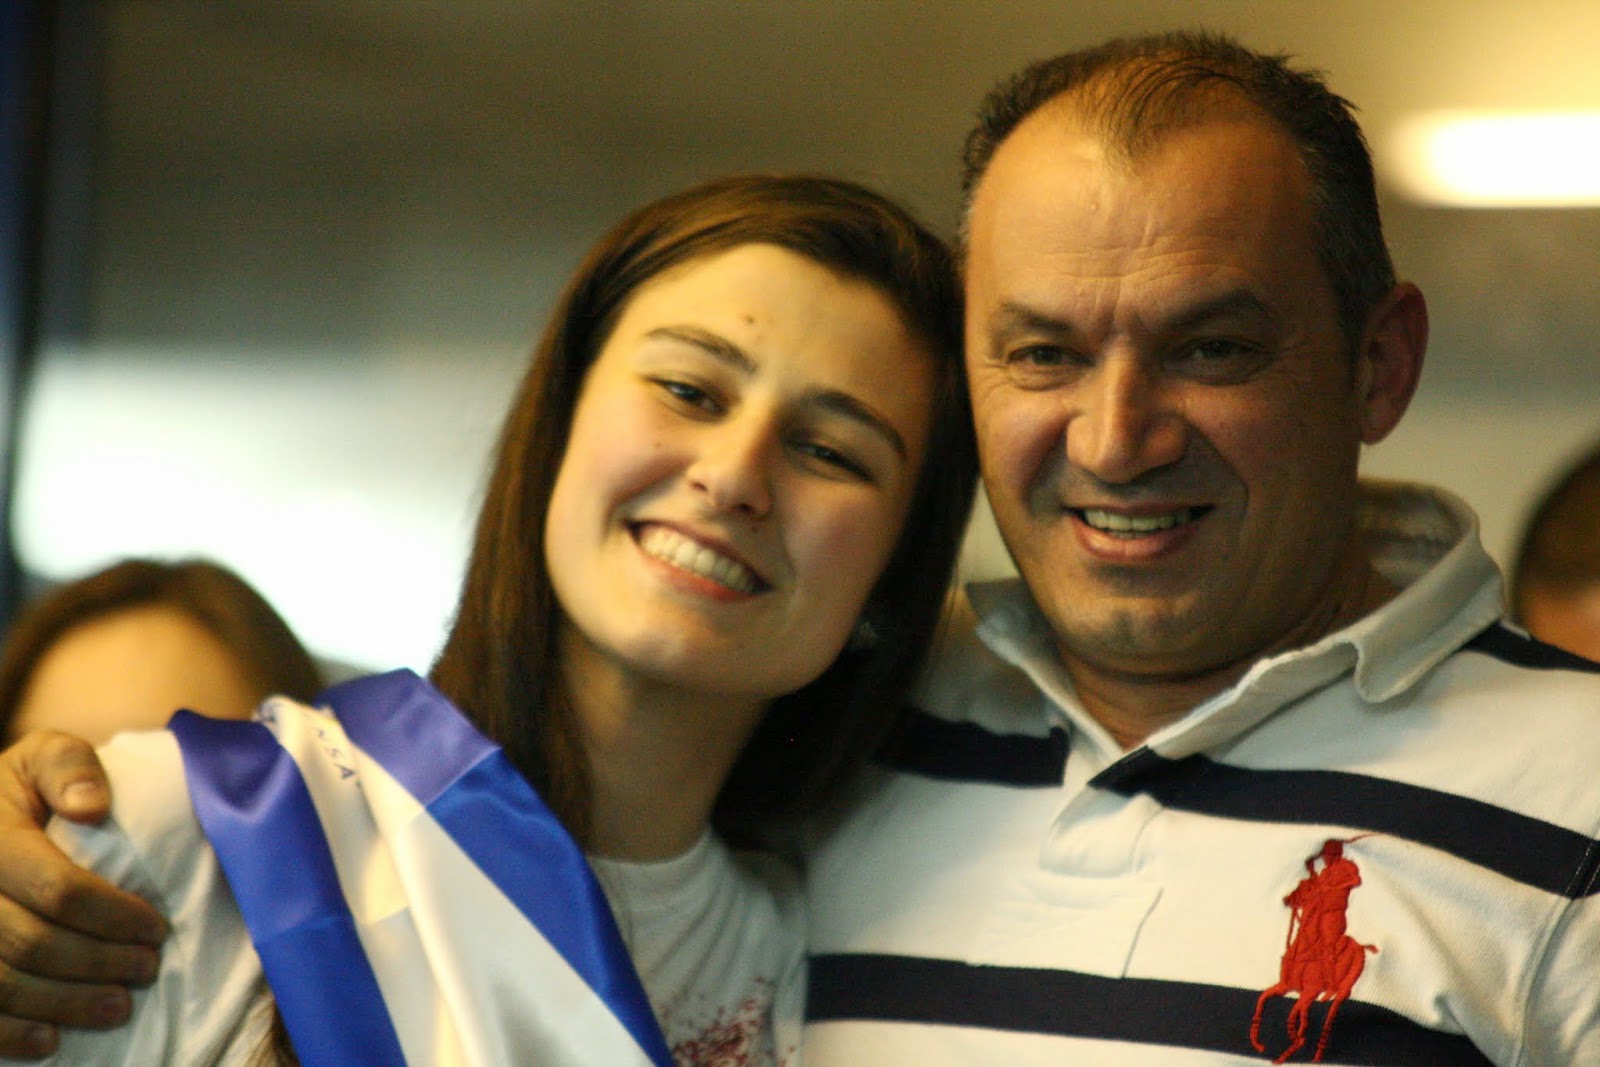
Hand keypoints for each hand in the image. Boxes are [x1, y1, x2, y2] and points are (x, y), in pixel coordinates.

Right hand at [0, 731, 167, 1057]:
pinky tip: (51, 1039)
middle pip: (31, 943)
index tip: (156, 928)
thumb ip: (69, 766)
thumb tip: (93, 805)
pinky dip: (11, 1034)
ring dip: (64, 1004)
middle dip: (97, 962)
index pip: (56, 889)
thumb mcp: (43, 755)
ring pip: (2, 984)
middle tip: (146, 969)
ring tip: (117, 1007)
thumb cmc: (21, 789)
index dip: (112, 914)